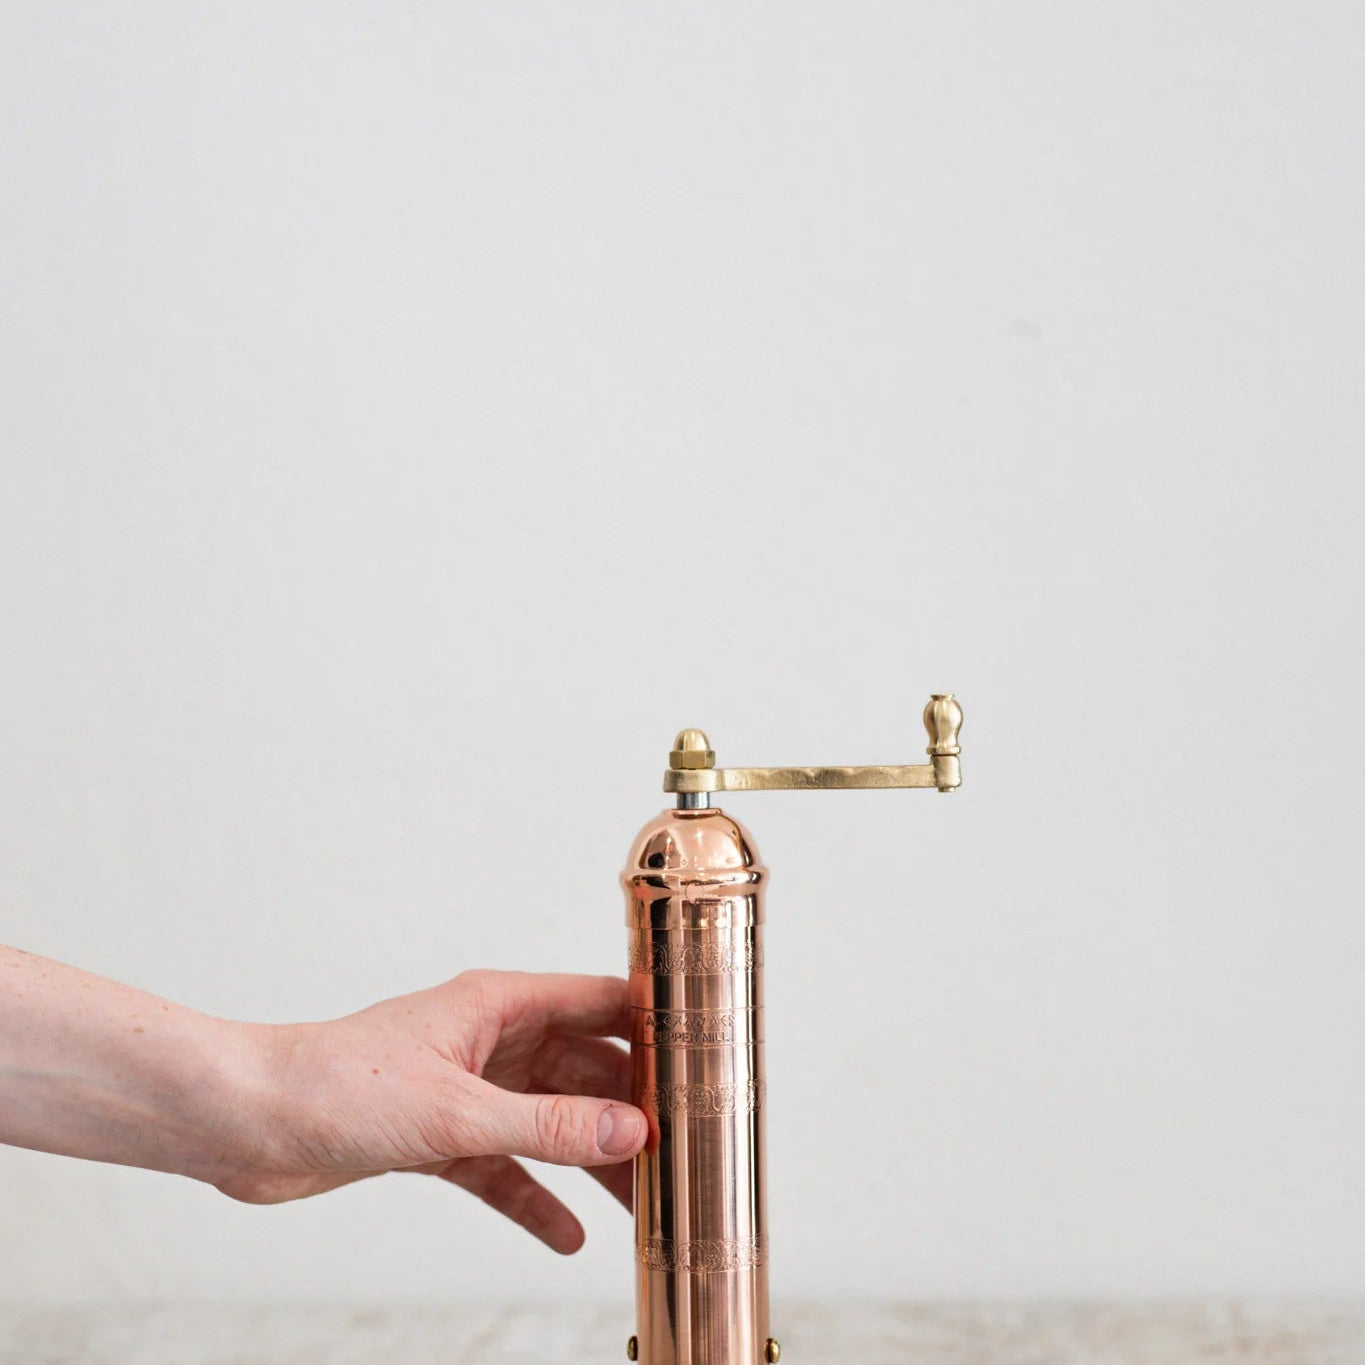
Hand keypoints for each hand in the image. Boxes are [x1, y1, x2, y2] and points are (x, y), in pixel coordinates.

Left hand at [227, 970, 644, 1253]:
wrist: (249, 1124)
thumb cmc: (338, 1086)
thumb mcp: (456, 1113)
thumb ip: (548, 1127)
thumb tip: (632, 1132)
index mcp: (499, 1005)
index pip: (599, 1003)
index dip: (654, 1024)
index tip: (705, 1055)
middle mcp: (490, 1040)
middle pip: (584, 1070)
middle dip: (632, 1109)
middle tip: (684, 1148)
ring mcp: (467, 1088)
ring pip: (551, 1123)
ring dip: (592, 1160)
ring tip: (643, 1203)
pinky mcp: (440, 1136)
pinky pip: (506, 1167)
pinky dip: (536, 1198)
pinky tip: (568, 1235)